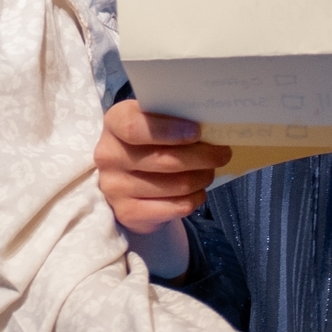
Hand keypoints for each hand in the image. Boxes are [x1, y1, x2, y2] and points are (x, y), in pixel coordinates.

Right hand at [94, 99, 231, 232]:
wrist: (126, 178)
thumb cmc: (147, 141)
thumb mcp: (152, 120)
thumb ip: (173, 118)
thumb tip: (212, 125)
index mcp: (114, 124)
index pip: (134, 127)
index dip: (168, 130)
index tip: (197, 132)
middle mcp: (108, 156)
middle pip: (164, 159)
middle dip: (202, 157)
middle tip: (222, 153)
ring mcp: (114, 188)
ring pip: (176, 185)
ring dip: (202, 178)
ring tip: (209, 172)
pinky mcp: (128, 213)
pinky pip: (175, 207)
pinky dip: (195, 199)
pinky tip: (197, 191)